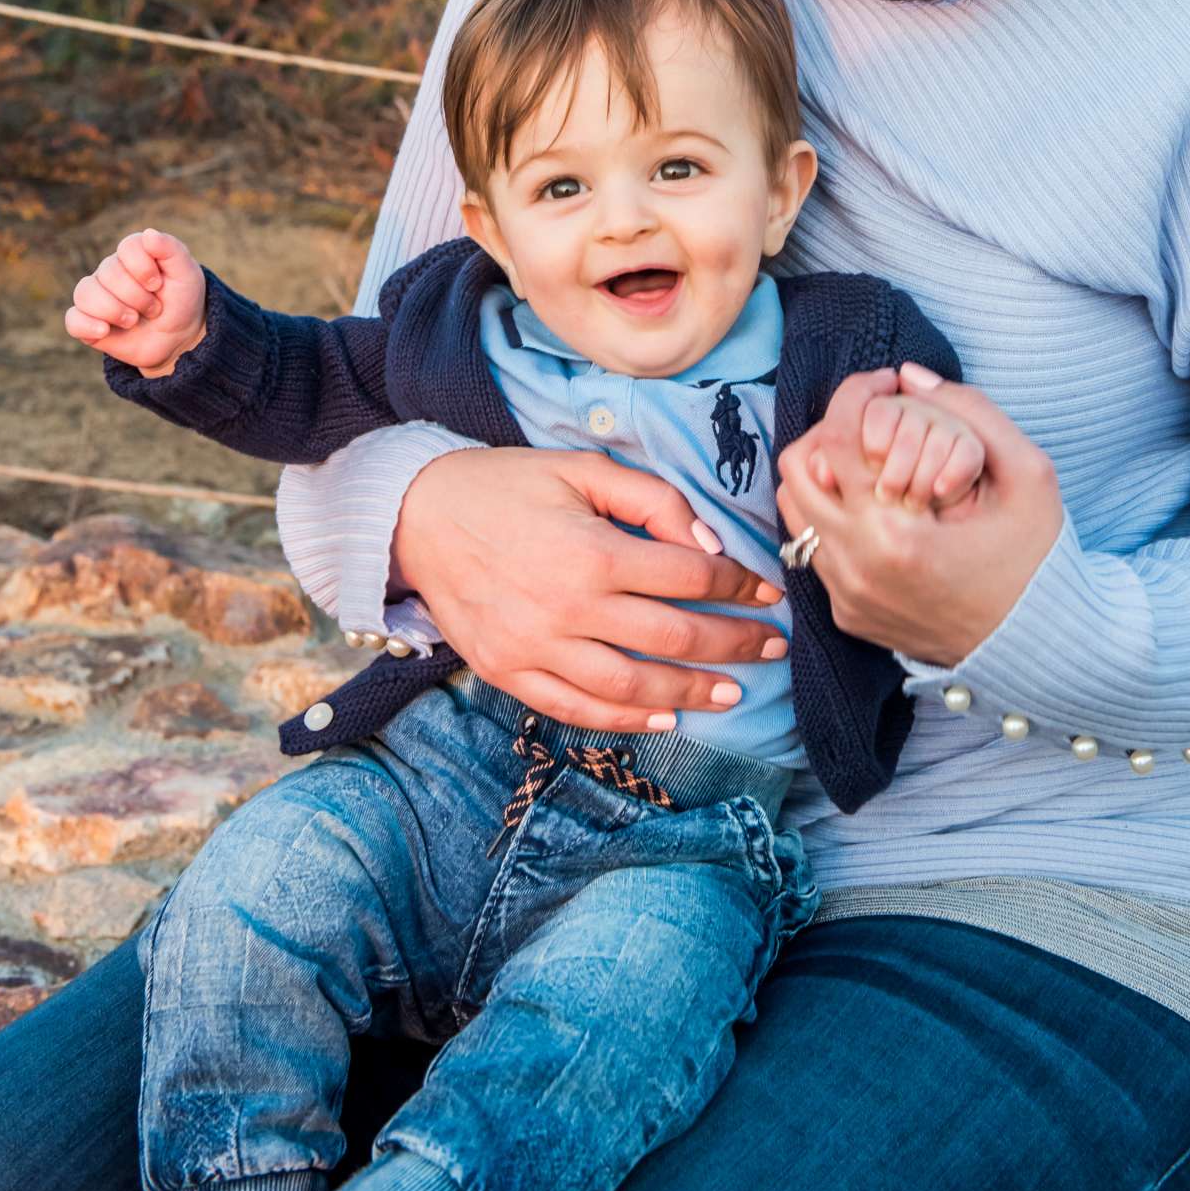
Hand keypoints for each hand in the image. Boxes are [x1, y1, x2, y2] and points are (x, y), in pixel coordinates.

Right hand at [63, 228, 206, 377]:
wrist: (178, 337)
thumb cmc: (181, 301)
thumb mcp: (186, 274)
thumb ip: (171, 250)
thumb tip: (149, 234)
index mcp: (133, 253)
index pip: (127, 248)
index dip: (143, 268)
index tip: (158, 285)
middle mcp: (109, 270)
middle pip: (108, 273)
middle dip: (137, 297)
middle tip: (154, 308)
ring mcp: (96, 295)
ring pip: (85, 294)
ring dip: (114, 311)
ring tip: (133, 321)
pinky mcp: (88, 321)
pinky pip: (72, 319)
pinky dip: (87, 325)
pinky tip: (104, 331)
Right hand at [391, 448, 790, 734]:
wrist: (417, 515)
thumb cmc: (508, 484)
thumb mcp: (583, 468)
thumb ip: (653, 500)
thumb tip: (710, 545)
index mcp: (592, 551)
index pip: (689, 578)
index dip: (739, 587)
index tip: (767, 592)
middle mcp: (567, 607)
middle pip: (673, 638)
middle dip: (733, 644)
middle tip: (771, 647)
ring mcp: (535, 648)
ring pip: (630, 689)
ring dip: (689, 694)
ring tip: (731, 694)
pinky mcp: (508, 672)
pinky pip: (575, 710)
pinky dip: (623, 722)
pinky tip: (662, 718)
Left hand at [776, 364, 1062, 665]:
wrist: (1042, 648)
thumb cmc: (1040, 559)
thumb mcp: (1029, 474)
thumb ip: (972, 411)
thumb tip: (909, 374)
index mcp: (895, 535)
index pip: (836, 438)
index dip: (855, 394)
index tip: (885, 383)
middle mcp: (856, 570)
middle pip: (796, 470)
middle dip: (829, 430)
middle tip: (872, 421)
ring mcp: (847, 597)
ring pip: (795, 511)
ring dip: (825, 474)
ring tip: (872, 461)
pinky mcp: (849, 616)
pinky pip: (816, 551)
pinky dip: (834, 518)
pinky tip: (878, 507)